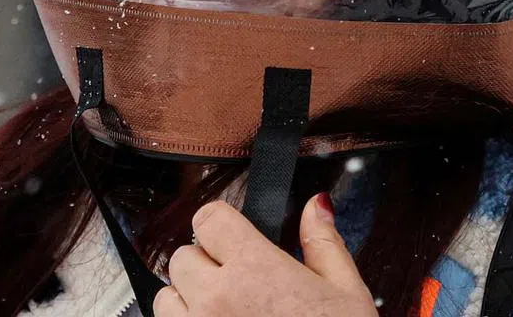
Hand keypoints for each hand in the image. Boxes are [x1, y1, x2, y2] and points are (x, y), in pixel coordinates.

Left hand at [153, 193, 378, 316]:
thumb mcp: (346, 293)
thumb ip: (323, 244)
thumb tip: (317, 207)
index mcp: (255, 268)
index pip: (209, 218)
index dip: (221, 224)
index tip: (232, 236)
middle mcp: (217, 297)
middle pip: (183, 257)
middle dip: (205, 265)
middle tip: (236, 284)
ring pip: (167, 298)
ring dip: (188, 301)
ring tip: (224, 315)